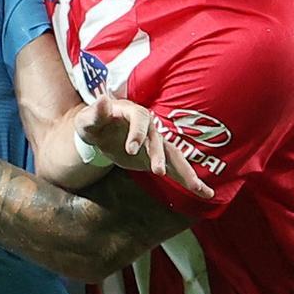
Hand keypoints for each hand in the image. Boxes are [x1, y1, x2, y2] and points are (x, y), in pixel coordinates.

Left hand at [75, 94, 213, 199]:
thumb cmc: (93, 123)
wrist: (100, 133)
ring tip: (198, 188)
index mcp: (134, 113)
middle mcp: (150, 127)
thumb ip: (95, 113)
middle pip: (160, 140)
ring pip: (175, 156)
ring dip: (184, 171)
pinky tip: (205, 193)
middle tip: (158, 172)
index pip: (140, 120)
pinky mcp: (158, 158)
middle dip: (160, 155)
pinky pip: (177, 169)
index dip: (137, 134)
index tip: (131, 150)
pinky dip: (190, 180)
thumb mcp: (88, 119)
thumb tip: (102, 100)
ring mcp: (156, 143)